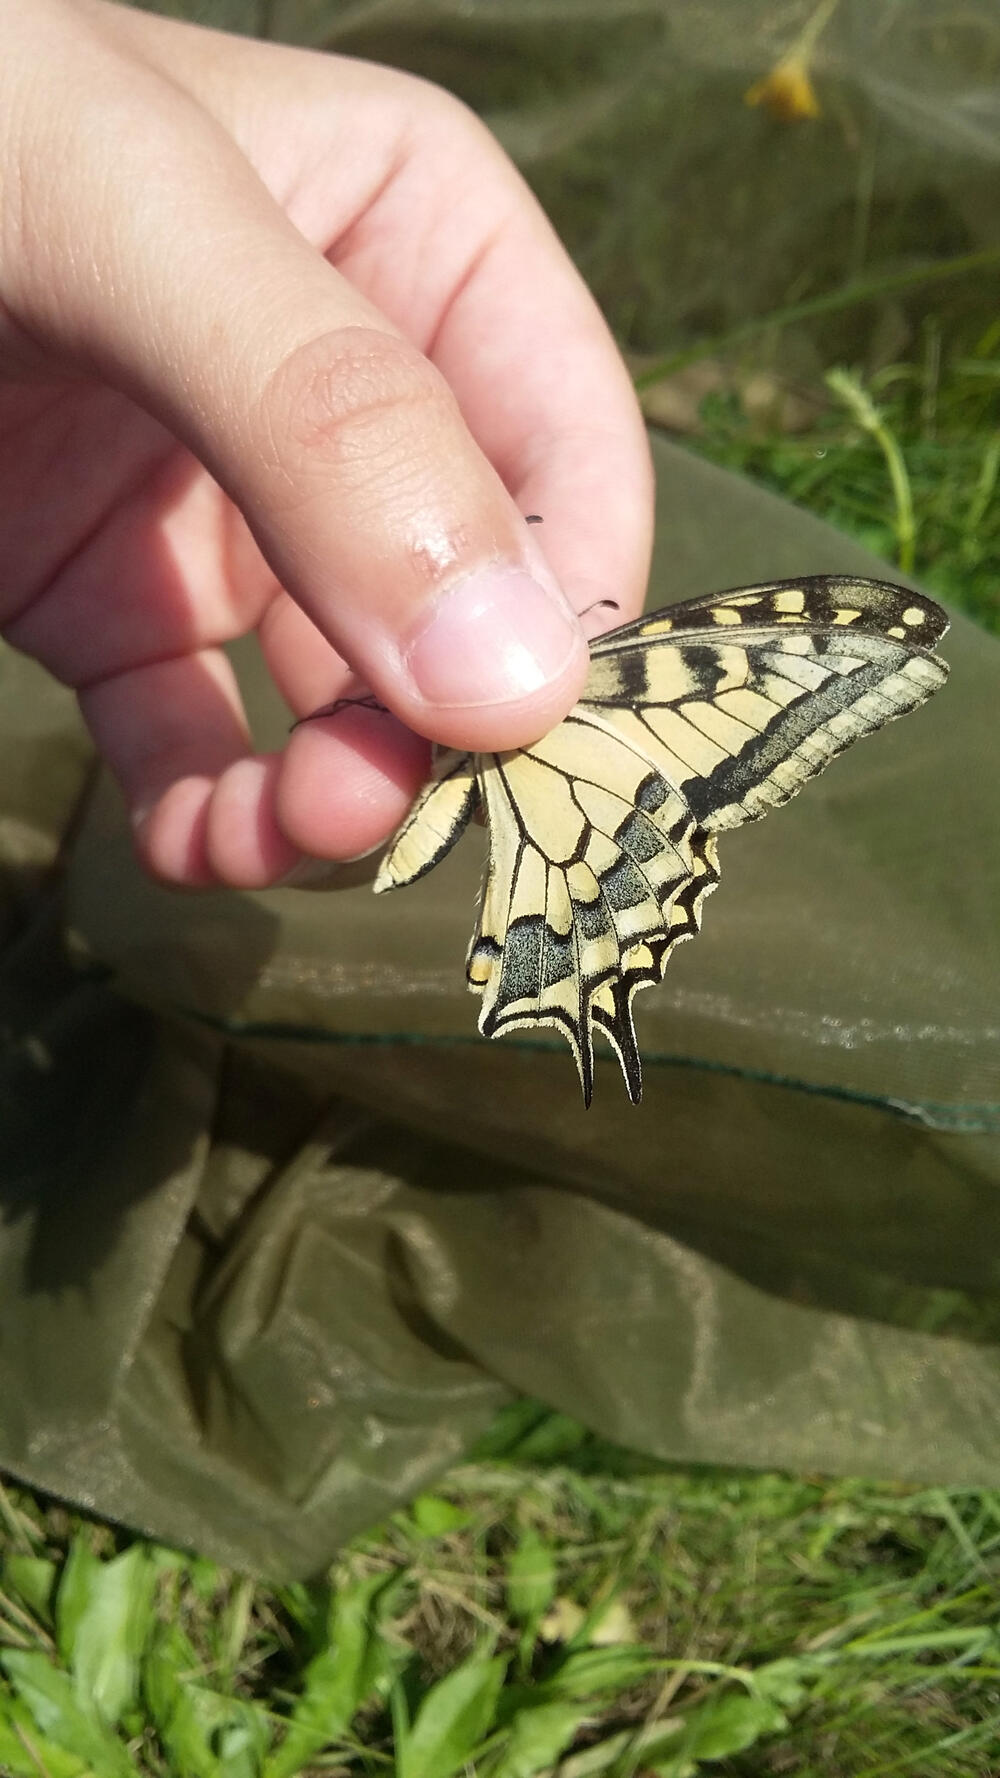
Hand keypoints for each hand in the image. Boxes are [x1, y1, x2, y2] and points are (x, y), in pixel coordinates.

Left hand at [0, 0, 651, 885]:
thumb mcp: (136, 224)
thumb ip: (330, 422)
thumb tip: (514, 676)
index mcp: (419, 243)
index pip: (567, 453)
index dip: (569, 602)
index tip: (515, 727)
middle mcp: (353, 397)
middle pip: (467, 605)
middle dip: (436, 727)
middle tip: (371, 806)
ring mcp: (238, 509)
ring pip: (344, 698)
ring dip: (333, 794)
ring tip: (281, 838)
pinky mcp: (119, 602)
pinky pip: (198, 736)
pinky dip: (212, 813)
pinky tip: (195, 843)